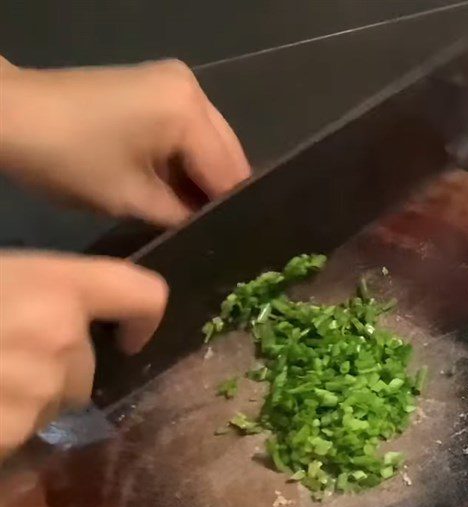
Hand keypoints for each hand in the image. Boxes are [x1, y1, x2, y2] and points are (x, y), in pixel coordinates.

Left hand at [0, 57, 250, 226]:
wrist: (10, 116)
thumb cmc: (70, 160)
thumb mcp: (134, 200)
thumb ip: (185, 217)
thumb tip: (212, 230)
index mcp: (189, 111)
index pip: (230, 174)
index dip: (231, 214)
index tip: (233, 247)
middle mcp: (192, 90)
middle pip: (227, 156)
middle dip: (220, 195)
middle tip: (218, 236)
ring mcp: (175, 84)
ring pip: (211, 146)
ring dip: (204, 180)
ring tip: (199, 218)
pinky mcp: (157, 88)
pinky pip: (190, 134)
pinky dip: (187, 163)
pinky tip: (181, 192)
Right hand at [0, 251, 167, 457]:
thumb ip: (38, 291)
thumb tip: (66, 314)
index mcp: (56, 289)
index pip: (143, 295)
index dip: (142, 318)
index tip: (126, 338)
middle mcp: (64, 341)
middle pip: (86, 367)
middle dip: (54, 370)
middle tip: (1, 358)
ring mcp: (41, 393)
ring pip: (53, 405)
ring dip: (26, 401)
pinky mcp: (14, 436)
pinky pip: (20, 436)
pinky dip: (2, 430)